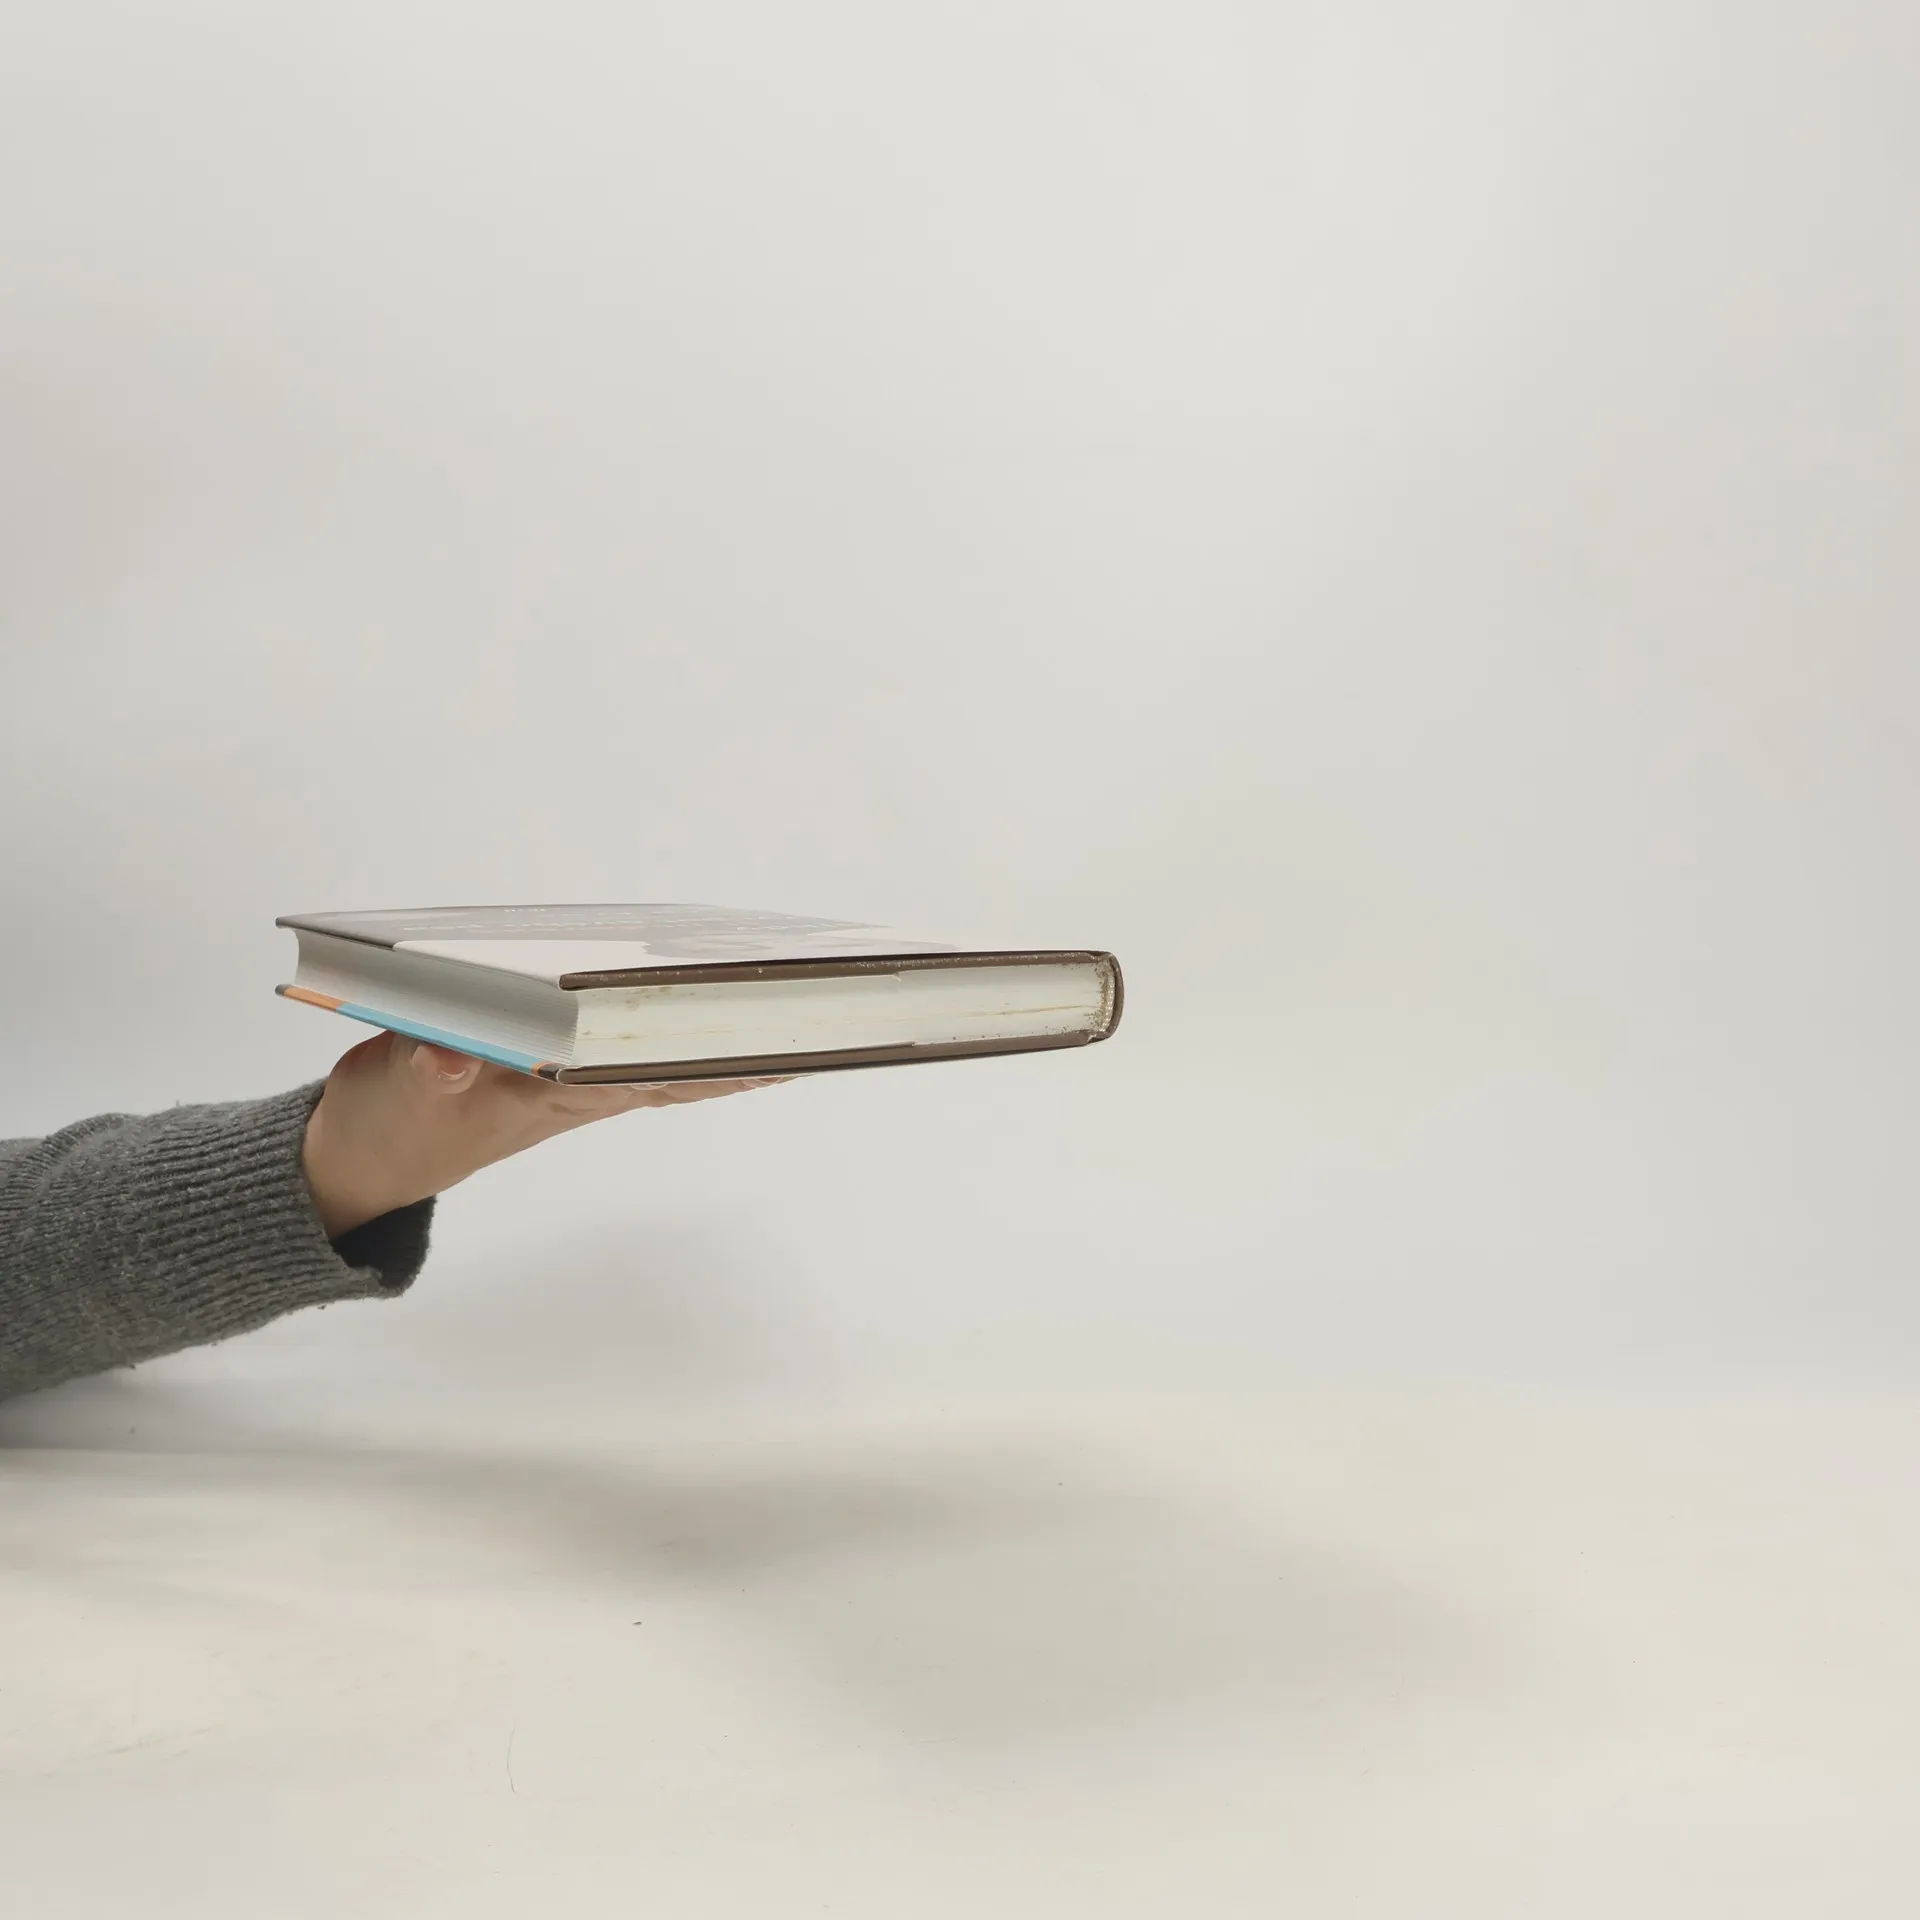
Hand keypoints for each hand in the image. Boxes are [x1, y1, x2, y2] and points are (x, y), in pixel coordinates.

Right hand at [301, 1031, 784, 1238]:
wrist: (363, 1156)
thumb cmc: (390, 1123)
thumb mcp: (399, 1092)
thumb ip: (425, 1070)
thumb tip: (452, 1054)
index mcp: (550, 1097)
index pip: (653, 1078)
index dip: (717, 1065)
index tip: (784, 1052)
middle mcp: (572, 1091)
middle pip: (675, 1070)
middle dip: (739, 1048)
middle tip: (814, 1021)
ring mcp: (564, 1081)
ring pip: (655, 1060)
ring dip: (712, 1038)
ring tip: (781, 1010)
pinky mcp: (543, 1065)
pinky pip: (619, 1047)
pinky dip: (657, 1029)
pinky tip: (691, 1008)